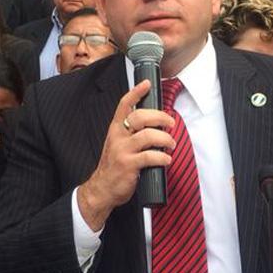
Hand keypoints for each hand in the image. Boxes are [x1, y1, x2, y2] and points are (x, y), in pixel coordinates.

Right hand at [77, 80, 173, 231]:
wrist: (101, 189)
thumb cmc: (114, 166)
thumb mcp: (117, 144)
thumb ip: (130, 133)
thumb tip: (154, 124)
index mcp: (115, 129)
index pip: (124, 105)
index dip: (136, 92)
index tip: (147, 84)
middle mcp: (118, 137)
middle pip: (141, 117)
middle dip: (160, 117)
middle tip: (171, 123)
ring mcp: (123, 151)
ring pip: (148, 136)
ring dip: (165, 139)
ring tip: (171, 144)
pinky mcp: (128, 165)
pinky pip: (150, 157)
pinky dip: (162, 157)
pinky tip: (166, 160)